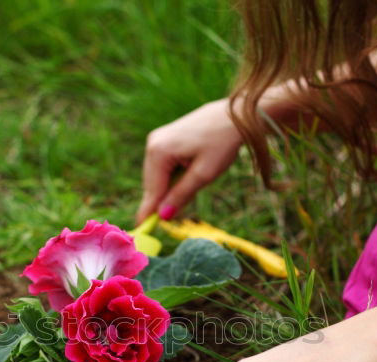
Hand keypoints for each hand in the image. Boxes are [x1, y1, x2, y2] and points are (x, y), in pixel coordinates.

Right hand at [136, 98, 242, 224]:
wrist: (235, 115)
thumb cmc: (222, 143)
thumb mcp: (204, 174)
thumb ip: (181, 195)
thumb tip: (163, 216)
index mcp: (159, 151)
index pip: (152, 190)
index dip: (150, 213)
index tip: (141, 232)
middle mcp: (152, 143)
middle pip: (152, 184)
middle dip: (163, 200)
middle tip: (172, 217)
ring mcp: (157, 139)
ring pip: (158, 176)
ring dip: (170, 188)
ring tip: (193, 183)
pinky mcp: (164, 138)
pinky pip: (163, 166)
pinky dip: (173, 177)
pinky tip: (189, 174)